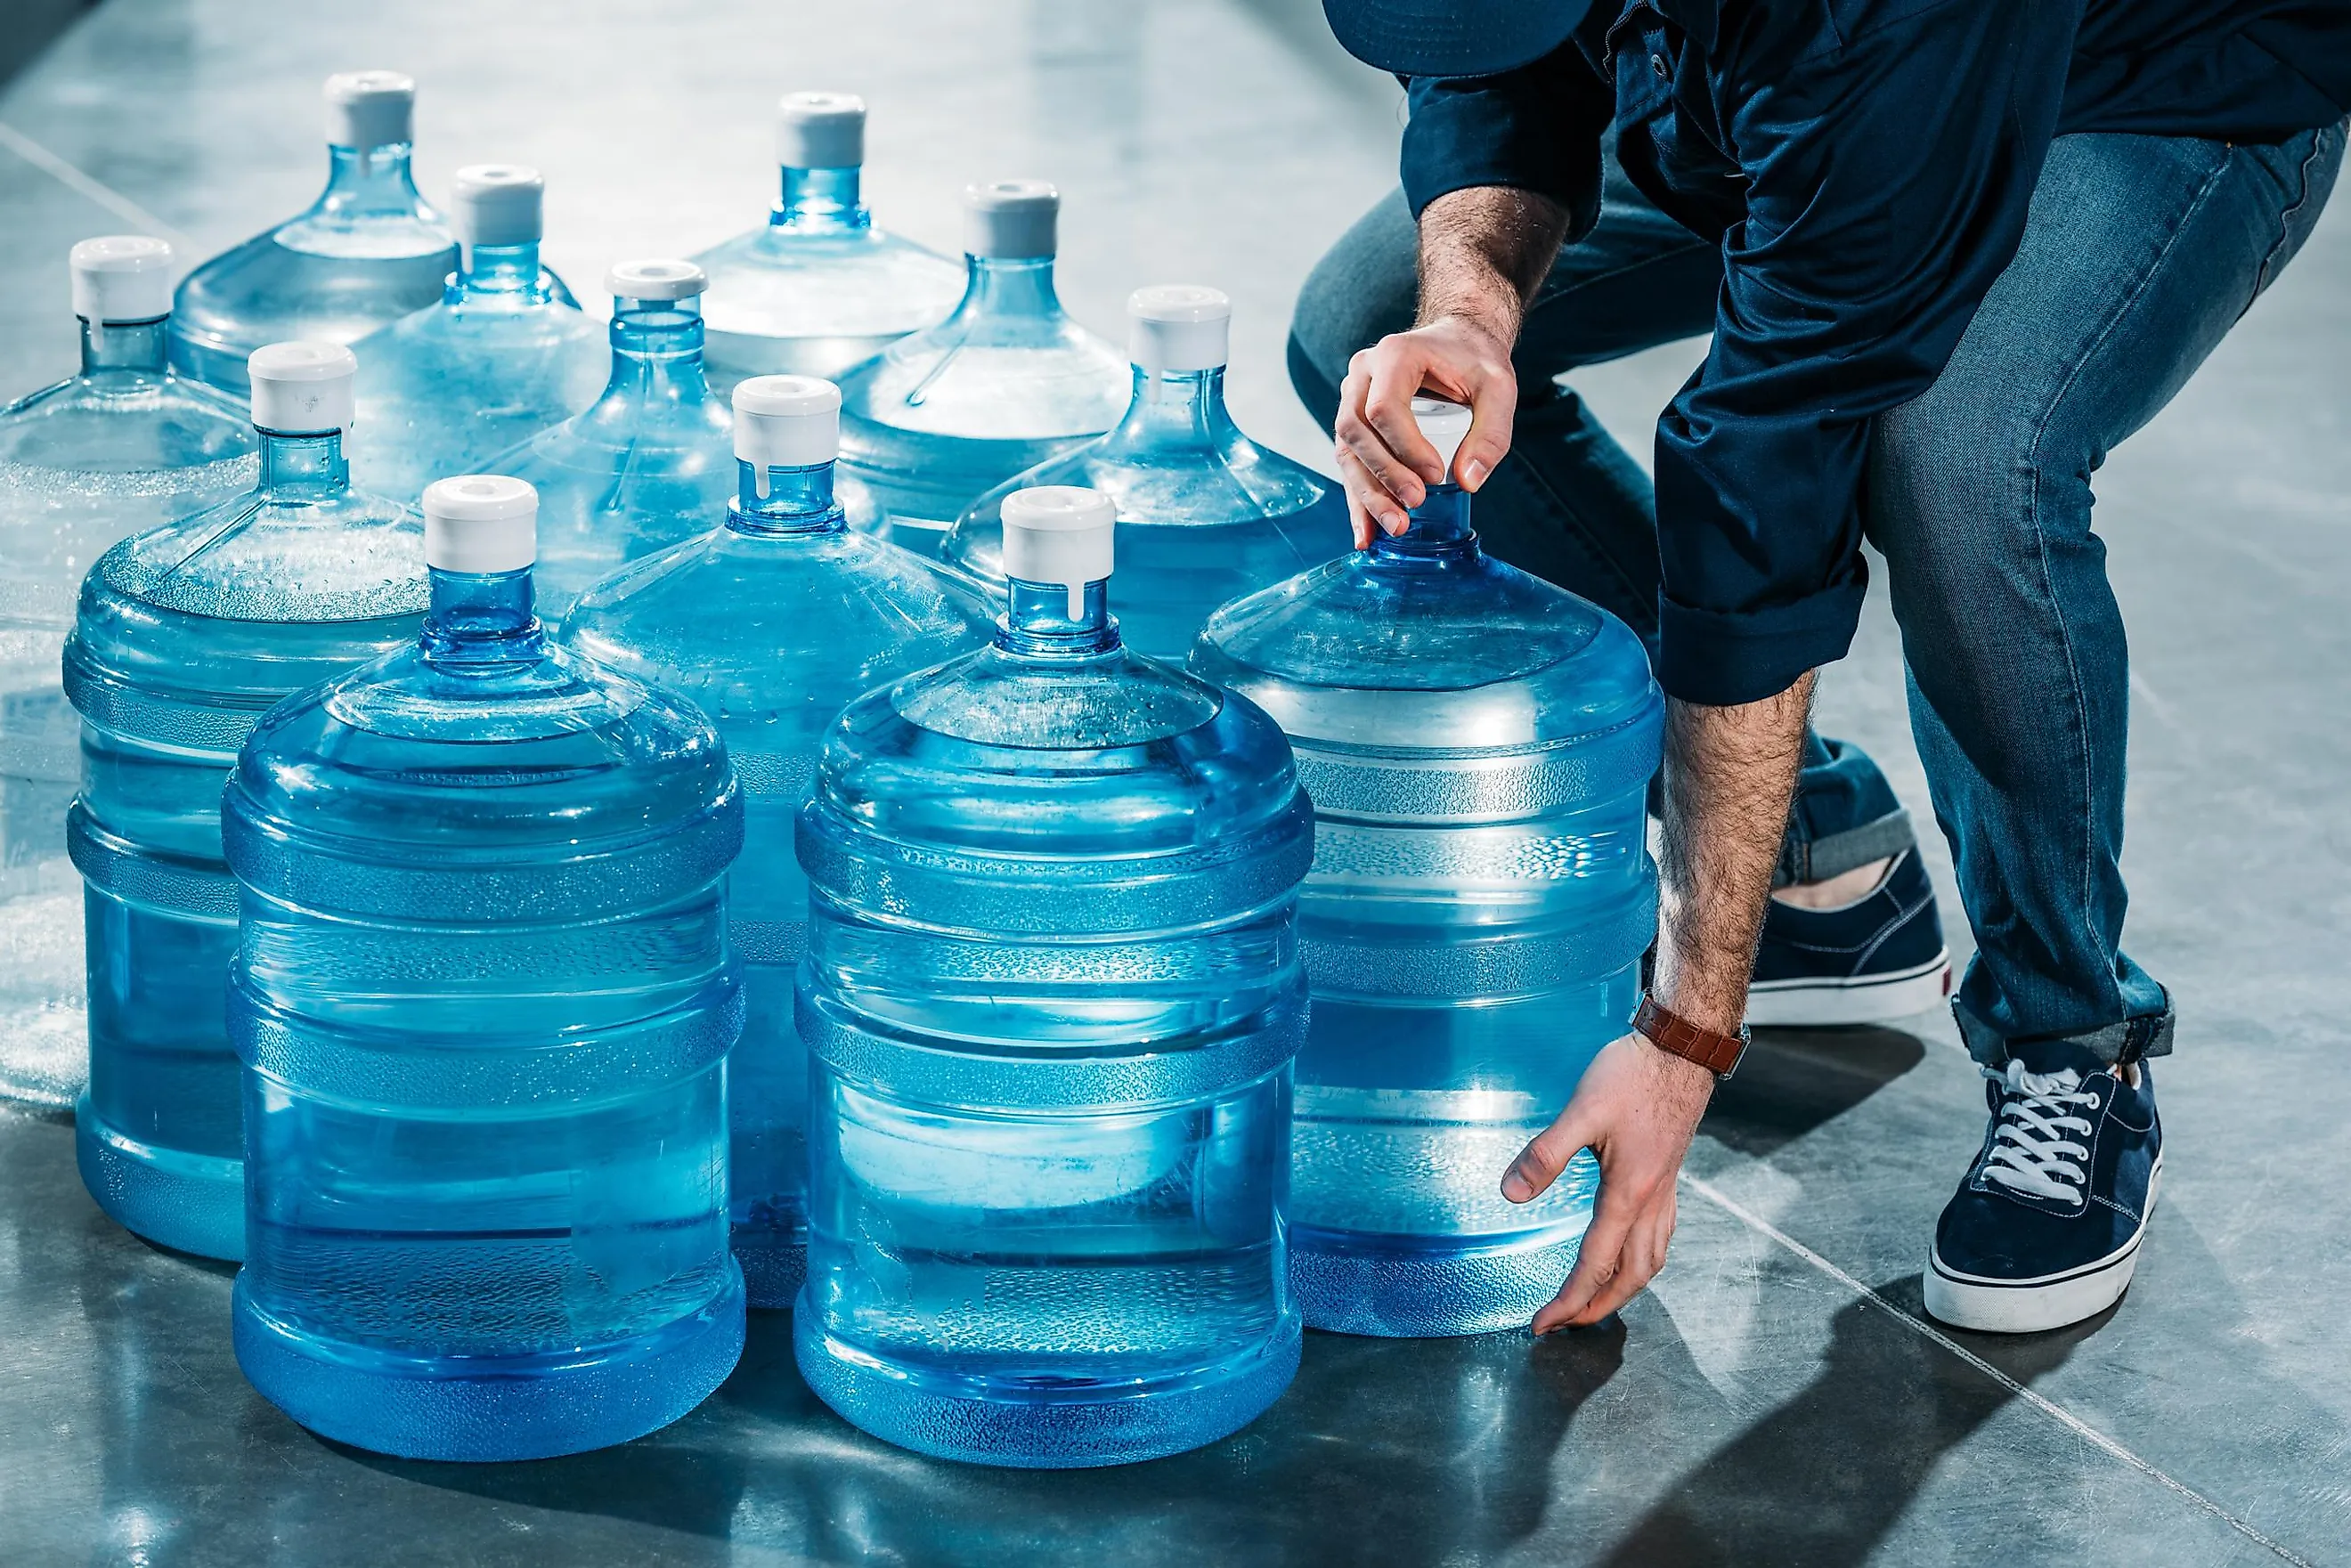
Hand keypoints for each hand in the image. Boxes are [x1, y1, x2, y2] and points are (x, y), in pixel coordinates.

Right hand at [1332, 314, 1517, 548]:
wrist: (1457, 342)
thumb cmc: (1475, 360)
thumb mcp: (1499, 388)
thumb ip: (1492, 432)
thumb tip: (1469, 481)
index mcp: (1394, 355)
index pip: (1384, 408)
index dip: (1406, 447)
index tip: (1436, 475)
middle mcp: (1363, 374)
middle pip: (1356, 430)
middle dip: (1384, 475)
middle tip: (1415, 504)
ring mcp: (1352, 397)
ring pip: (1346, 450)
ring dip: (1367, 494)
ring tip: (1395, 526)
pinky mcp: (1354, 421)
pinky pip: (1349, 462)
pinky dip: (1358, 499)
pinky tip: (1366, 534)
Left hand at [1502, 1031, 1715, 1332]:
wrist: (1681, 1050)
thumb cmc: (1632, 1076)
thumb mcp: (1581, 1112)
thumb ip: (1545, 1155)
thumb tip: (1509, 1195)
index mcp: (1628, 1194)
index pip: (1594, 1265)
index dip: (1567, 1301)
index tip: (1541, 1325)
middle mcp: (1652, 1202)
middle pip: (1630, 1277)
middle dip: (1597, 1308)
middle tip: (1564, 1324)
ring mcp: (1665, 1191)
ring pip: (1651, 1261)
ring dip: (1623, 1290)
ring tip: (1595, 1302)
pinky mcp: (1668, 1177)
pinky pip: (1659, 1237)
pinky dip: (1641, 1262)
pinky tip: (1627, 1253)